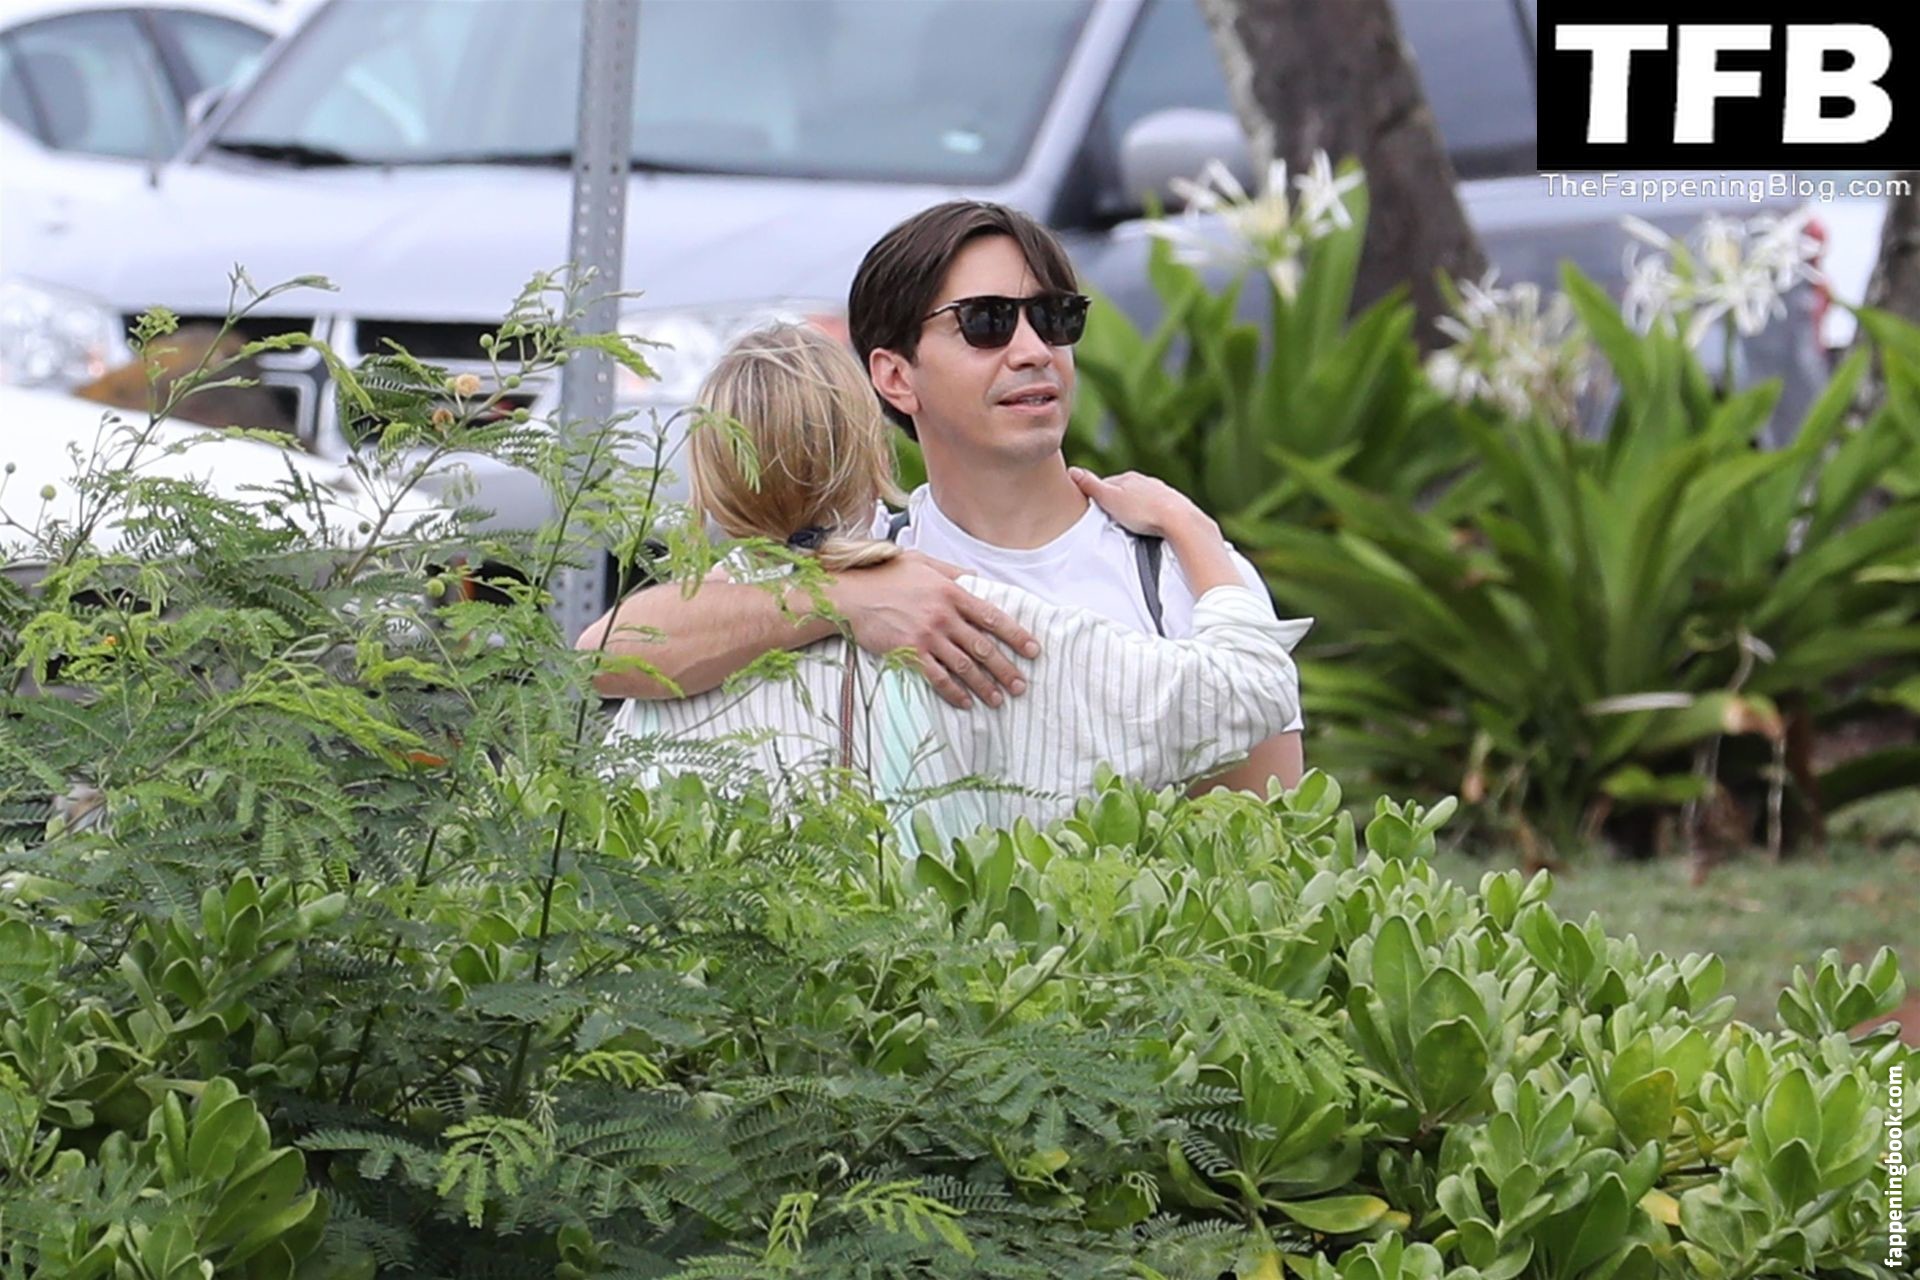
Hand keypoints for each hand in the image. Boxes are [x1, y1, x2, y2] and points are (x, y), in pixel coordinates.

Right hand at [826, 550, 1039, 709]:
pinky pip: (937, 677)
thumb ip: (952, 571)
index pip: (992, 616)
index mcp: (952, 592)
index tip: (1032, 650)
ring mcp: (927, 635)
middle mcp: (944, 615)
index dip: (1015, 635)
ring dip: (984, 685)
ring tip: (998, 699)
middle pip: (983, 646)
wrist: (851, 594)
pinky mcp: (910, 652)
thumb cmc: (885, 575)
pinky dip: (954, 692)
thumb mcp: (923, 562)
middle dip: (1005, 668)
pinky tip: (966, 702)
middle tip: (1021, 685)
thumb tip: (977, 578)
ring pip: (964, 665)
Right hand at [1068, 467, 1212, 539]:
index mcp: (1128, 478)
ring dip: (1134, 509)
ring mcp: (1159, 492)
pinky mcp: (1171, 504)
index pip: (1105, 483)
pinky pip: (1155, 508)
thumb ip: (1090, 485)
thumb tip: (1072, 470)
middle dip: (1117, 502)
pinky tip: (1148, 524)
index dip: (1097, 496)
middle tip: (1111, 519)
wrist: (1178, 520)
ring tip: (1130, 523)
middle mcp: (1145, 481)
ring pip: (1141, 499)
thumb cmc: (1143, 511)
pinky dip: (1149, 515)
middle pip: (1124, 490)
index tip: (1093, 508)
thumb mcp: (1109, 498)